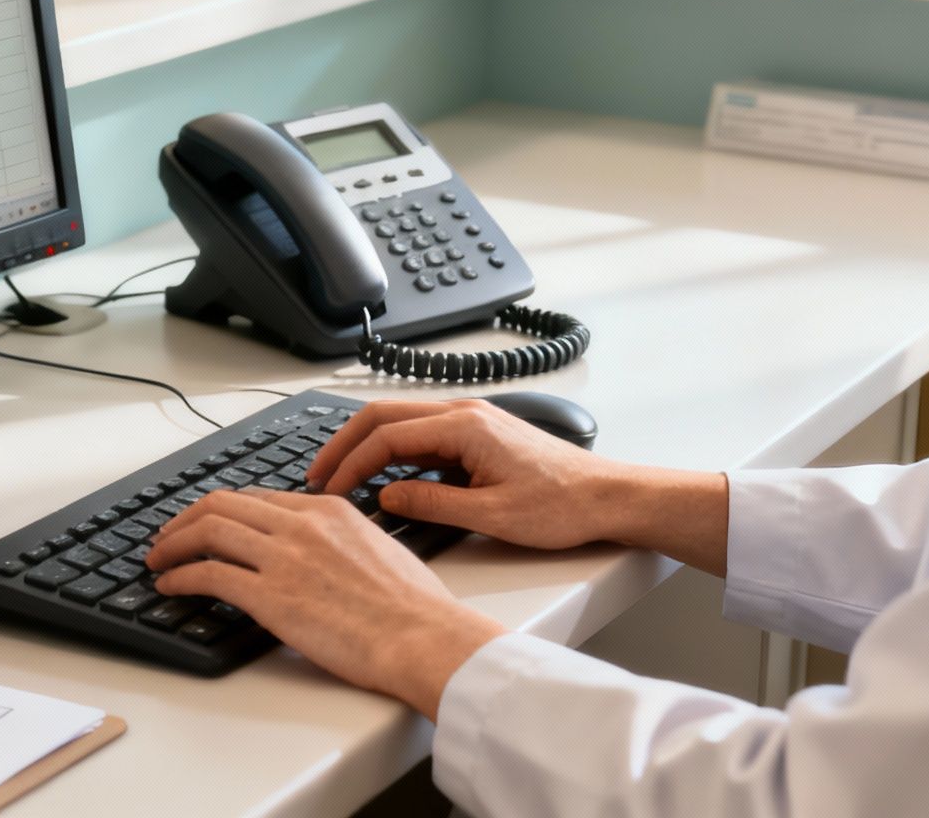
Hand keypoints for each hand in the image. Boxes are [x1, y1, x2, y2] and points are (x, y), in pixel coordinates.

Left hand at [145, 489, 503, 718]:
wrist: (423, 637)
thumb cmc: (415, 608)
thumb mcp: (380, 549)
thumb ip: (343, 541)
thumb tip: (327, 552)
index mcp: (329, 510)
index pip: (258, 498)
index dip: (223, 509)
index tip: (206, 522)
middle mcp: (301, 525)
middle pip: (222, 505)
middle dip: (186, 519)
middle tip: (168, 536)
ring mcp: (283, 558)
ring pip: (207, 531)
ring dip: (173, 544)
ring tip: (158, 559)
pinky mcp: (270, 596)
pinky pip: (208, 574)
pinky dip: (179, 576)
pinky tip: (170, 586)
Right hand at [305, 399, 730, 573]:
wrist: (610, 497)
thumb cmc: (564, 505)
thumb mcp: (492, 515)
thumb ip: (432, 504)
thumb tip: (386, 497)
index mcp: (466, 426)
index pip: (386, 435)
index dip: (349, 461)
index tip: (328, 487)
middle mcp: (466, 413)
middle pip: (383, 416)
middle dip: (344, 444)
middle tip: (318, 476)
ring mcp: (472, 420)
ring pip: (401, 422)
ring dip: (366, 446)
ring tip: (341, 477)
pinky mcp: (479, 434)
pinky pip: (422, 433)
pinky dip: (392, 451)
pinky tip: (384, 478)